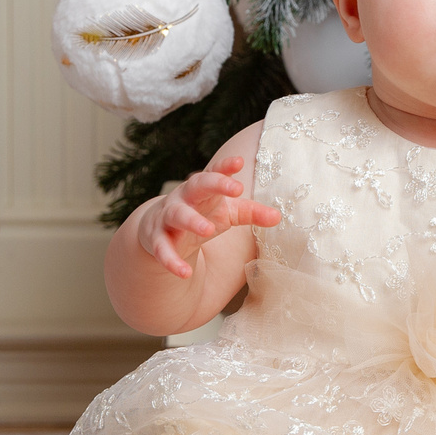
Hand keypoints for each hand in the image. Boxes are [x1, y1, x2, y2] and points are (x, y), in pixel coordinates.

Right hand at [136, 156, 280, 278]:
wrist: (157, 230)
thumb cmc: (200, 215)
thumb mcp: (227, 213)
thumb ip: (251, 213)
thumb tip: (278, 216)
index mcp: (202, 189)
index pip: (213, 173)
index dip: (225, 167)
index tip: (240, 161)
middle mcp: (184, 198)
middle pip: (196, 185)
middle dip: (214, 184)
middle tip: (235, 189)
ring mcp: (168, 217)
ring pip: (178, 215)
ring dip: (192, 221)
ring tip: (208, 230)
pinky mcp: (157, 240)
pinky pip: (163, 249)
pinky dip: (172, 261)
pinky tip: (185, 272)